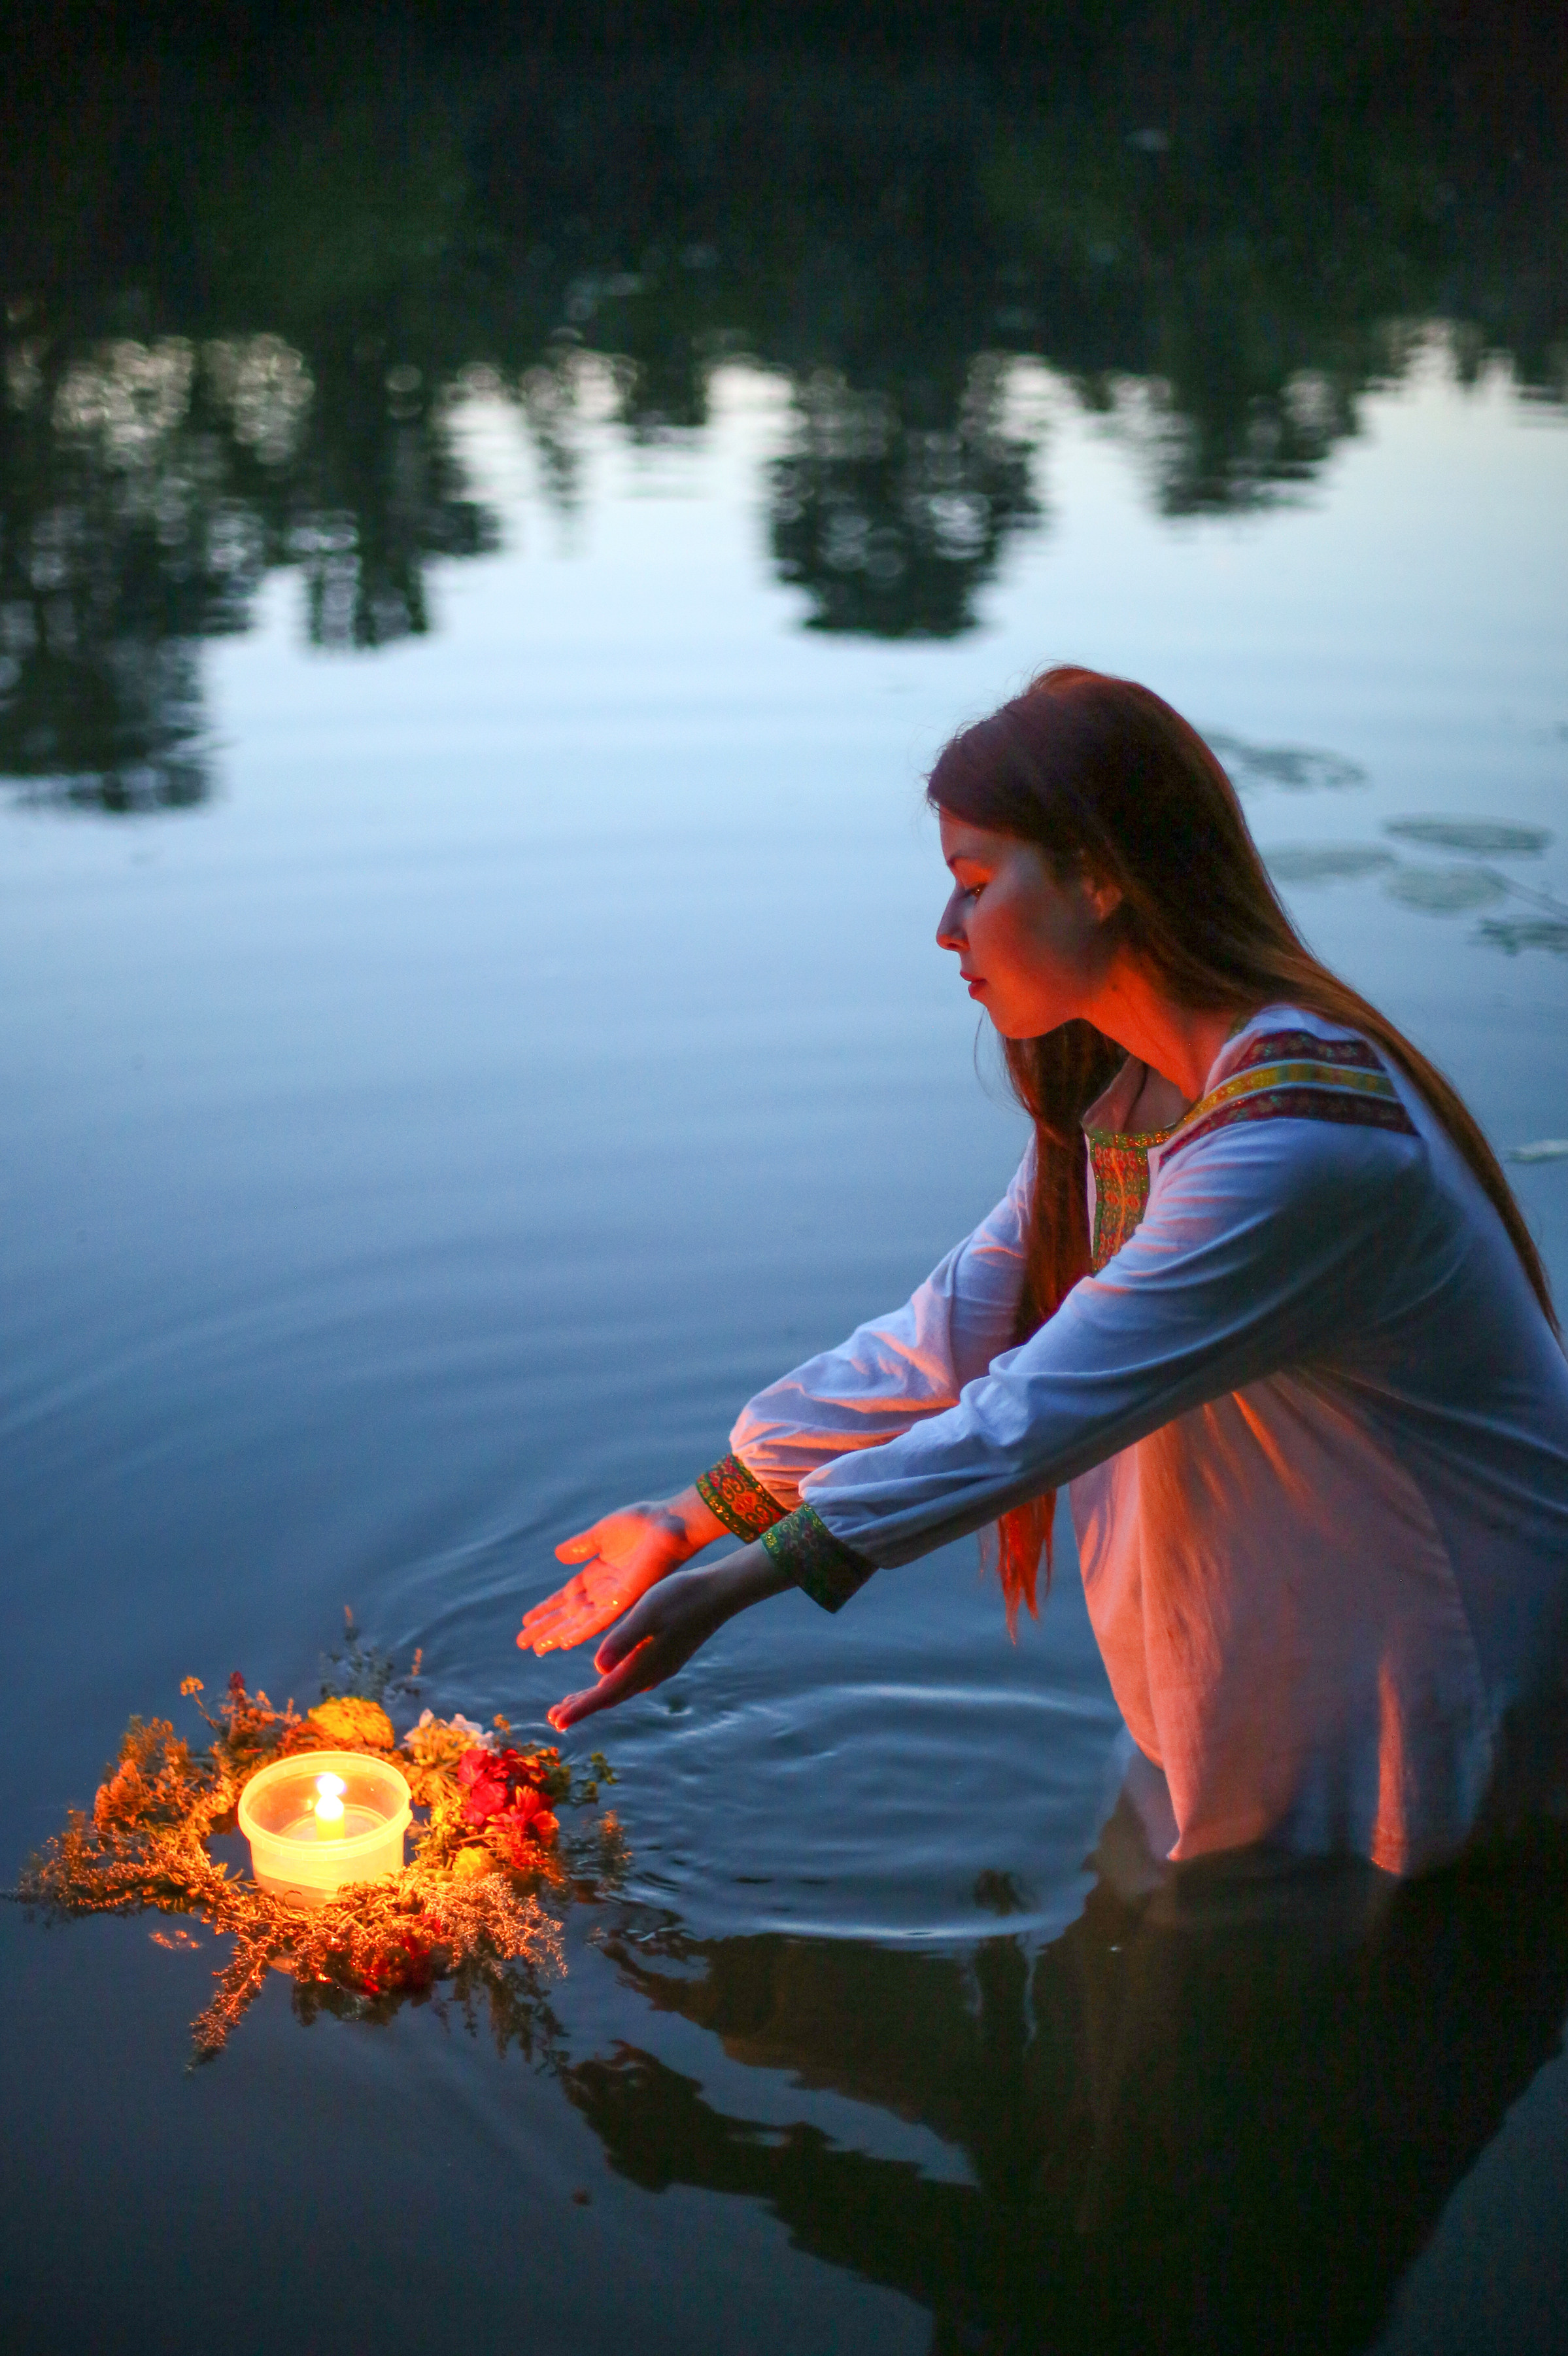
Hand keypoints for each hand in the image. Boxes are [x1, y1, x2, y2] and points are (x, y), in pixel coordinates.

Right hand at [519, 1490, 722, 1655]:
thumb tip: (559, 1555)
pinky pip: (601, 1620)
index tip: (526, 1621)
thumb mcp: (602, 1532)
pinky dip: (582, 1631)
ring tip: (534, 1647)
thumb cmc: (642, 1524)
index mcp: (597, 1574)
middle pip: (568, 1615)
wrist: (669, 1523)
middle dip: (546, 1628)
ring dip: (557, 1634)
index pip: (565, 1598)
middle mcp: (603, 1590)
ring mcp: (614, 1597)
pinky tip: (565, 1643)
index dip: (546, 1609)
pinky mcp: (626, 1599)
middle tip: (521, 1643)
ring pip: (579, 1621)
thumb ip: (582, 1545)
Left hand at [546, 1545, 791, 1730]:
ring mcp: (662, 1666)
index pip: (604, 1694)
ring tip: (572, 1703)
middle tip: (553, 1718)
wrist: (720, 1593)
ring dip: (596, 1697)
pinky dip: (613, 1684)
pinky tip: (610, 1678)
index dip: (578, 1709)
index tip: (554, 1723)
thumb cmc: (682, 1597)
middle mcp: (651, 1672)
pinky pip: (634, 1680)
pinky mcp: (668, 1657)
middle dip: (581, 1707)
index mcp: (642, 1663)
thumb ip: (623, 1641)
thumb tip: (597, 1671)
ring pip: (622, 1689)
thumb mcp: (647, 1612)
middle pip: (610, 1697)